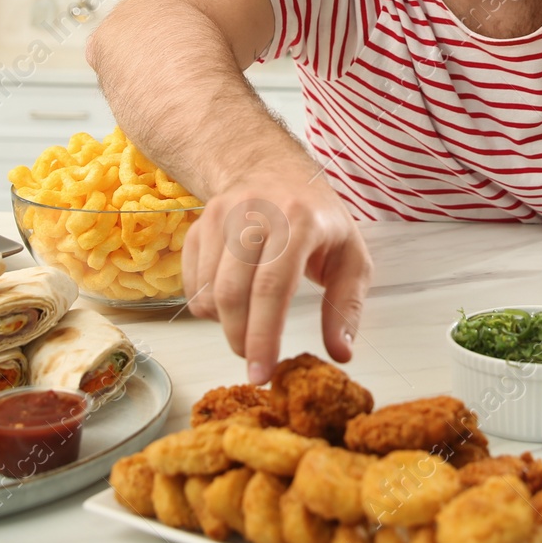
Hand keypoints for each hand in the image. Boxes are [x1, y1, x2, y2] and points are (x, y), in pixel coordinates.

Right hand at [182, 169, 372, 384]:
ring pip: (208, 290)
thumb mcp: (350, 256)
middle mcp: (255, 213)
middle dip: (241, 339)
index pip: (273, 286)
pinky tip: (232, 303)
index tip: (263, 373)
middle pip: (233, 292)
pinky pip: (191, 282)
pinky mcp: (199, 225)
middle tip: (256, 361)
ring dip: (224, 324)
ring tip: (249, 327)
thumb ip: (347, 306)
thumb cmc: (317, 218)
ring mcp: (221, 216)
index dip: (264, 335)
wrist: (275, 169)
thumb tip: (340, 353)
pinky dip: (207, 306)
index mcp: (299, 221)